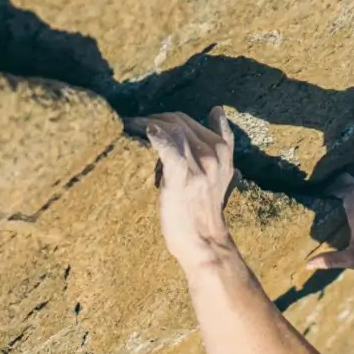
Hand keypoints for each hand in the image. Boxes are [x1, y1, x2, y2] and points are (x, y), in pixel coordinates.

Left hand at [144, 109, 237, 267]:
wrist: (204, 242)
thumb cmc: (206, 210)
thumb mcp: (222, 174)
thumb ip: (223, 144)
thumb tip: (219, 112)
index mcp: (223, 151)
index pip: (192, 121)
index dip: (169, 118)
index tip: (150, 122)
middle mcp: (214, 154)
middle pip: (179, 122)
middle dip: (155, 119)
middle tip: (134, 125)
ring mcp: (199, 165)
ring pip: (172, 130)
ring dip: (147, 123)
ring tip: (130, 126)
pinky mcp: (182, 177)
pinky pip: (168, 148)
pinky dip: (156, 136)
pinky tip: (146, 131)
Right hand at [306, 174, 353, 271]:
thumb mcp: (353, 260)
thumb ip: (330, 260)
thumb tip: (307, 264)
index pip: (349, 191)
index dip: (334, 187)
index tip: (321, 193)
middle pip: (350, 182)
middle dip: (335, 184)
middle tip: (322, 192)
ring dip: (343, 184)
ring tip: (330, 193)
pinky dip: (352, 186)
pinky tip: (343, 195)